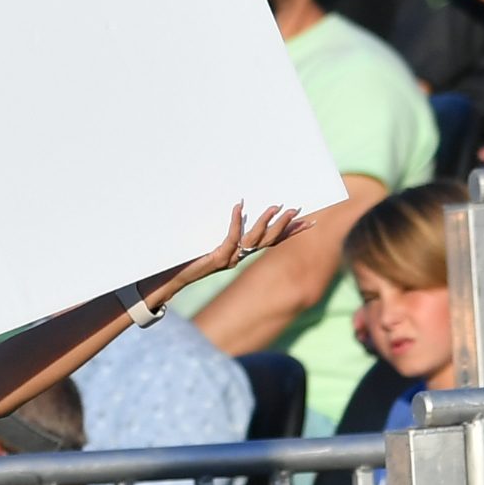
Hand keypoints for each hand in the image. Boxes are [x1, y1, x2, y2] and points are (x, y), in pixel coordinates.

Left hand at [149, 205, 305, 303]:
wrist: (174, 278)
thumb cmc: (190, 259)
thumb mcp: (211, 244)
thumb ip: (224, 232)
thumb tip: (236, 208)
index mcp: (242, 253)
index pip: (273, 241)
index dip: (290, 232)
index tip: (309, 222)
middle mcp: (240, 257)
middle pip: (269, 241)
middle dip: (284, 226)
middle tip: (296, 210)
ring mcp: (230, 258)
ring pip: (254, 240)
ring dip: (265, 223)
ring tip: (274, 207)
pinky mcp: (217, 258)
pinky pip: (231, 237)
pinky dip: (236, 221)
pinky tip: (238, 207)